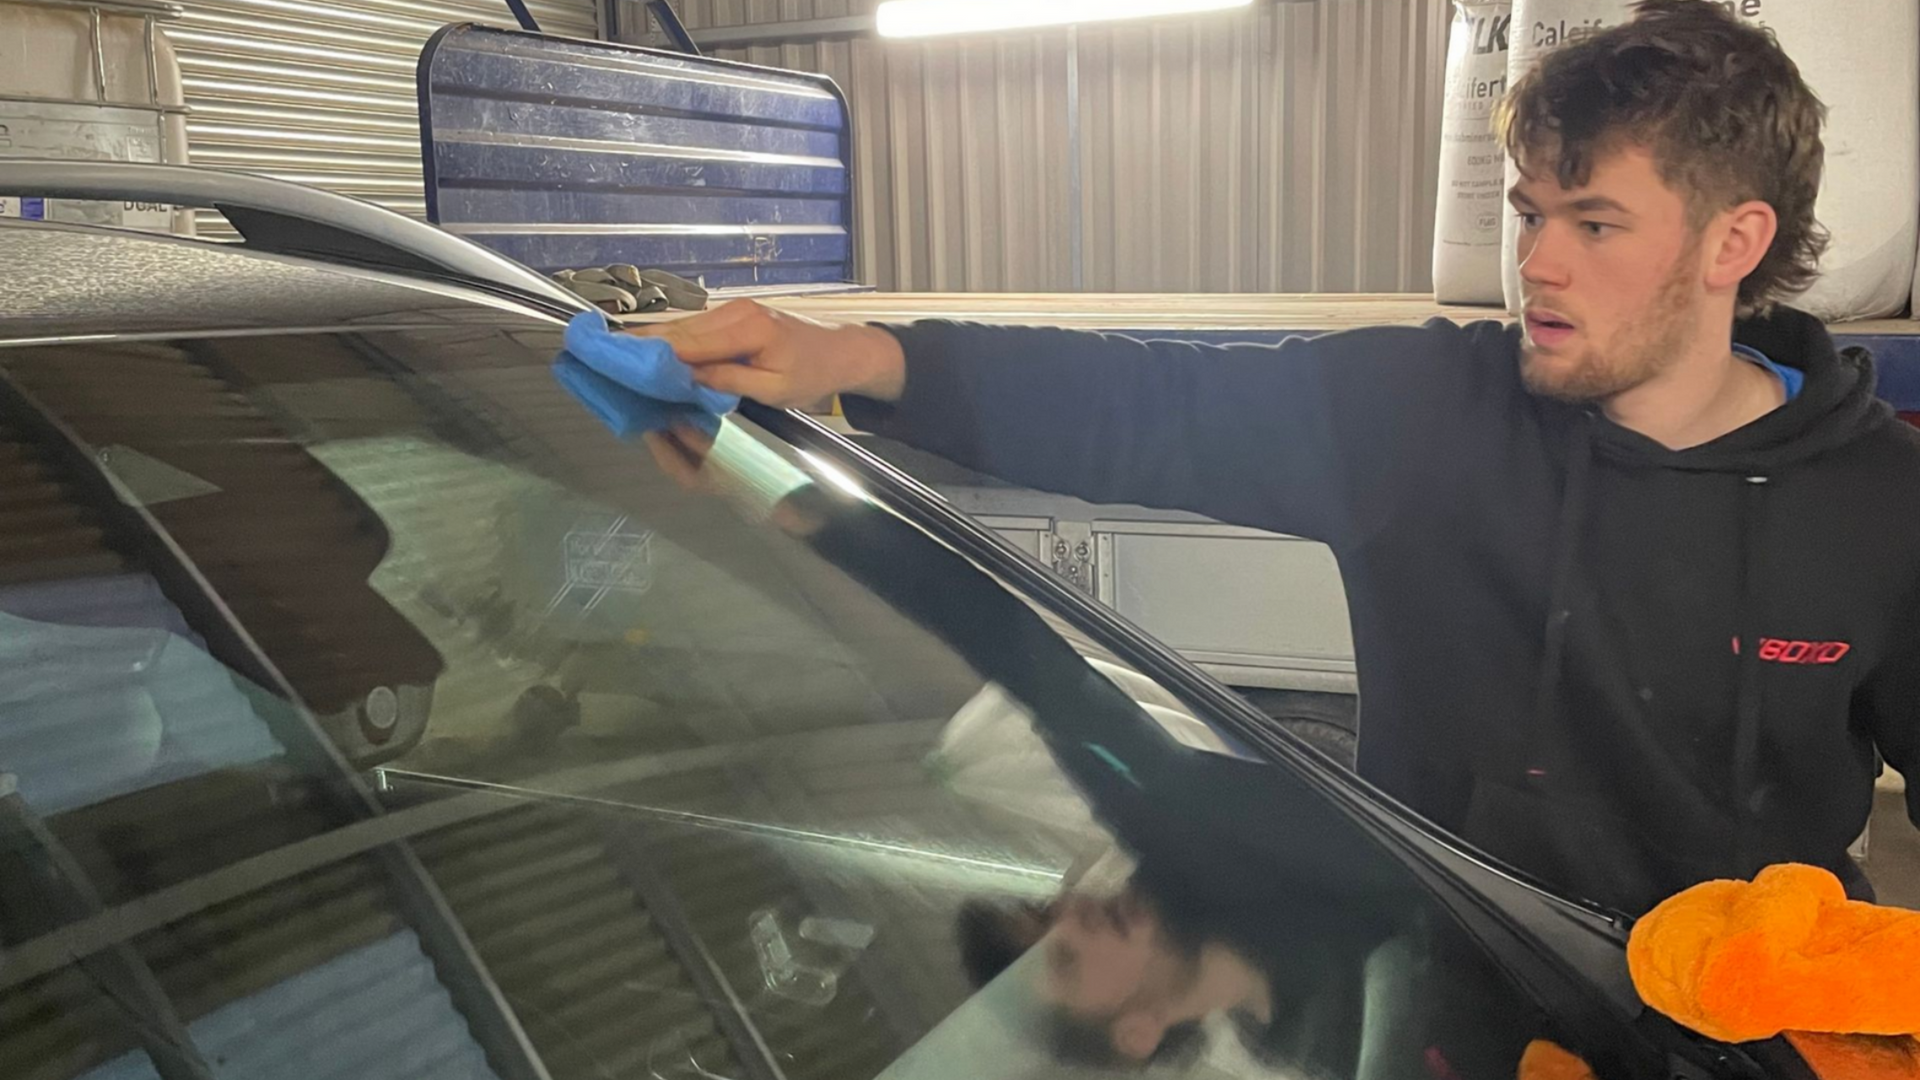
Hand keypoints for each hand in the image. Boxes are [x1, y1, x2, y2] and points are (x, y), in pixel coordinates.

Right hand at [628, 300, 906, 407]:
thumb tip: (688, 380)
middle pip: (676, 331)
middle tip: (599, 356)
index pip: (687, 343)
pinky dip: (670, 343)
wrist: (842, 350)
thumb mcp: (775, 390)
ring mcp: (732, 310)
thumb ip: (729, 383)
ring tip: (613, 356)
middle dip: (638, 346)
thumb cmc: (814, 373)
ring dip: (650, 344)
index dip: (648, 353)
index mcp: (747, 328)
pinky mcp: (731, 316)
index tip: (615, 359)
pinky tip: (646, 353)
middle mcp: (735, 312)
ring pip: (681, 329)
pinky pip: (693, 330)